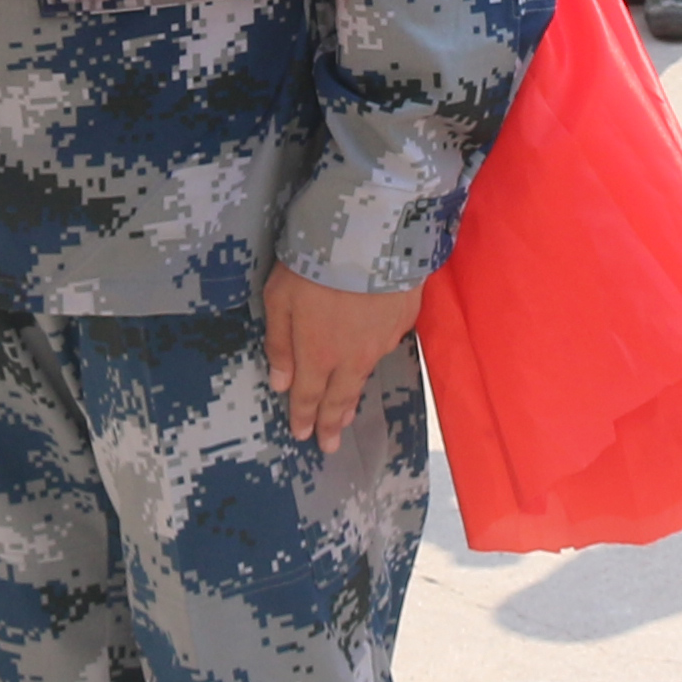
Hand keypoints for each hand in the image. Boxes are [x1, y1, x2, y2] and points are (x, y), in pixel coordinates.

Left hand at [265, 264, 427, 450]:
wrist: (373, 236)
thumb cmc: (316, 263)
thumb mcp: (280, 298)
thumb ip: (280, 343)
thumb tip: (279, 382)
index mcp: (318, 354)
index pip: (309, 397)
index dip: (304, 418)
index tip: (303, 436)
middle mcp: (351, 356)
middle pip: (340, 397)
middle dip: (332, 423)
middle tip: (330, 445)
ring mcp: (381, 340)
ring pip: (363, 375)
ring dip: (353, 395)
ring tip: (348, 410)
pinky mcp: (402, 320)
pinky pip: (384, 345)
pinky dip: (373, 355)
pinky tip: (371, 354)